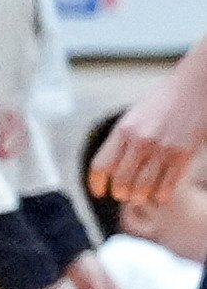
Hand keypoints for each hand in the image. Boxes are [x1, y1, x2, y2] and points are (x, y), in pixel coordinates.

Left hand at [91, 58, 206, 202]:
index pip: (101, 164)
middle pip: (122, 180)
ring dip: (139, 197)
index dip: (96, 182)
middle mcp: (140, 141)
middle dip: (119, 193)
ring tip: (139, 196)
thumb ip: (122, 141)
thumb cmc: (160, 105)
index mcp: (123, 130)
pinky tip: (158, 194)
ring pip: (144, 187)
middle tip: (121, 195)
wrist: (192, 91)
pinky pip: (168, 186)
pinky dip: (160, 195)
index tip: (97, 191)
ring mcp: (163, 150)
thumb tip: (110, 170)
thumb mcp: (133, 118)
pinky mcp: (183, 156)